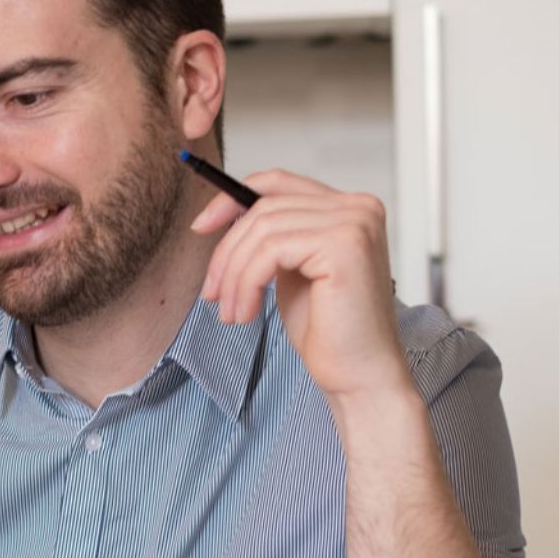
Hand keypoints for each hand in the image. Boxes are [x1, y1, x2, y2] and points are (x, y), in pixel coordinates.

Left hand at [191, 170, 411, 402]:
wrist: (357, 375)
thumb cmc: (328, 331)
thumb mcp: (291, 270)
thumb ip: (273, 237)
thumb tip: (223, 214)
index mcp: (348, 208)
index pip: (277, 182)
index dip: (231, 200)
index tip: (201, 228)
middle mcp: (358, 207)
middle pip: (264, 208)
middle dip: (227, 252)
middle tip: (210, 293)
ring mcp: (354, 222)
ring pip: (262, 230)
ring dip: (234, 275)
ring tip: (229, 312)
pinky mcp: (344, 244)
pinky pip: (270, 251)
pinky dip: (246, 284)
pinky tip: (245, 314)